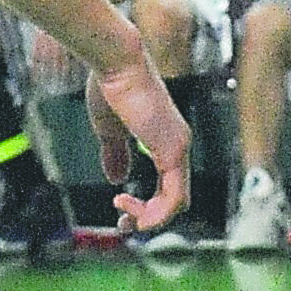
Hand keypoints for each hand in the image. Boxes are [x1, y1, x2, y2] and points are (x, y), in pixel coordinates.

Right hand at [87, 47, 190, 232]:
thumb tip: (118, 179)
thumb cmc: (111, 87)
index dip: (147, 205)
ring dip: (149, 220)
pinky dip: (154, 214)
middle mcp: (179, 144)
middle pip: (175, 200)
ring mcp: (180, 148)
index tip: (119, 207)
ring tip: (123, 216)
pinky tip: (127, 208)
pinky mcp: (174, 150)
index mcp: (166, 138)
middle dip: (149, 219)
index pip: (167, 184)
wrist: (117, 63)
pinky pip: (173, 199)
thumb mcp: (110, 129)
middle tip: (122, 226)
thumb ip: (116, 154)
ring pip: (176, 204)